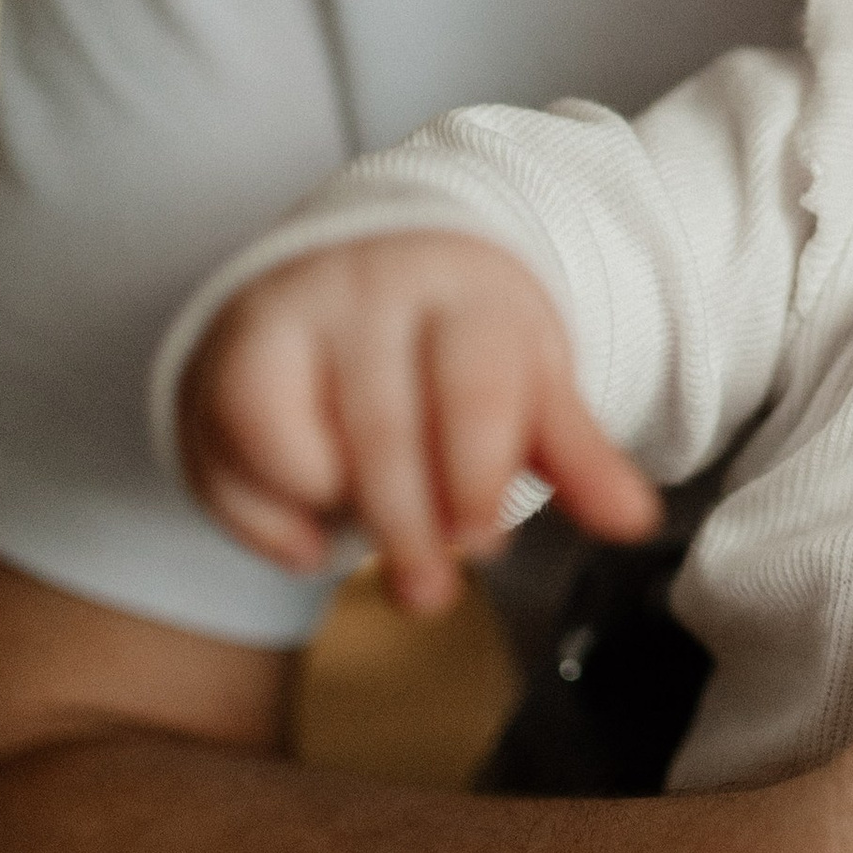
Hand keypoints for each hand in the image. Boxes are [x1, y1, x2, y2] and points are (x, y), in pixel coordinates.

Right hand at [180, 235, 658, 613]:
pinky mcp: (217, 357)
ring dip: (332, 513)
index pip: (472, 391)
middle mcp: (366, 289)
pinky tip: (309, 539)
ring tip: (369, 541)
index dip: (474, 478)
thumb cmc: (461, 342)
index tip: (481, 539)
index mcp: (465, 288)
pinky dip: (263, 518)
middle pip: (381, 431)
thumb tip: (635, 523)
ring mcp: (282, 317)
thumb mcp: (531, 380)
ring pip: (288, 442)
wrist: (364, 260)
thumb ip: (577, 453)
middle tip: (428, 592)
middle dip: (407, 529)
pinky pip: (225, 456)